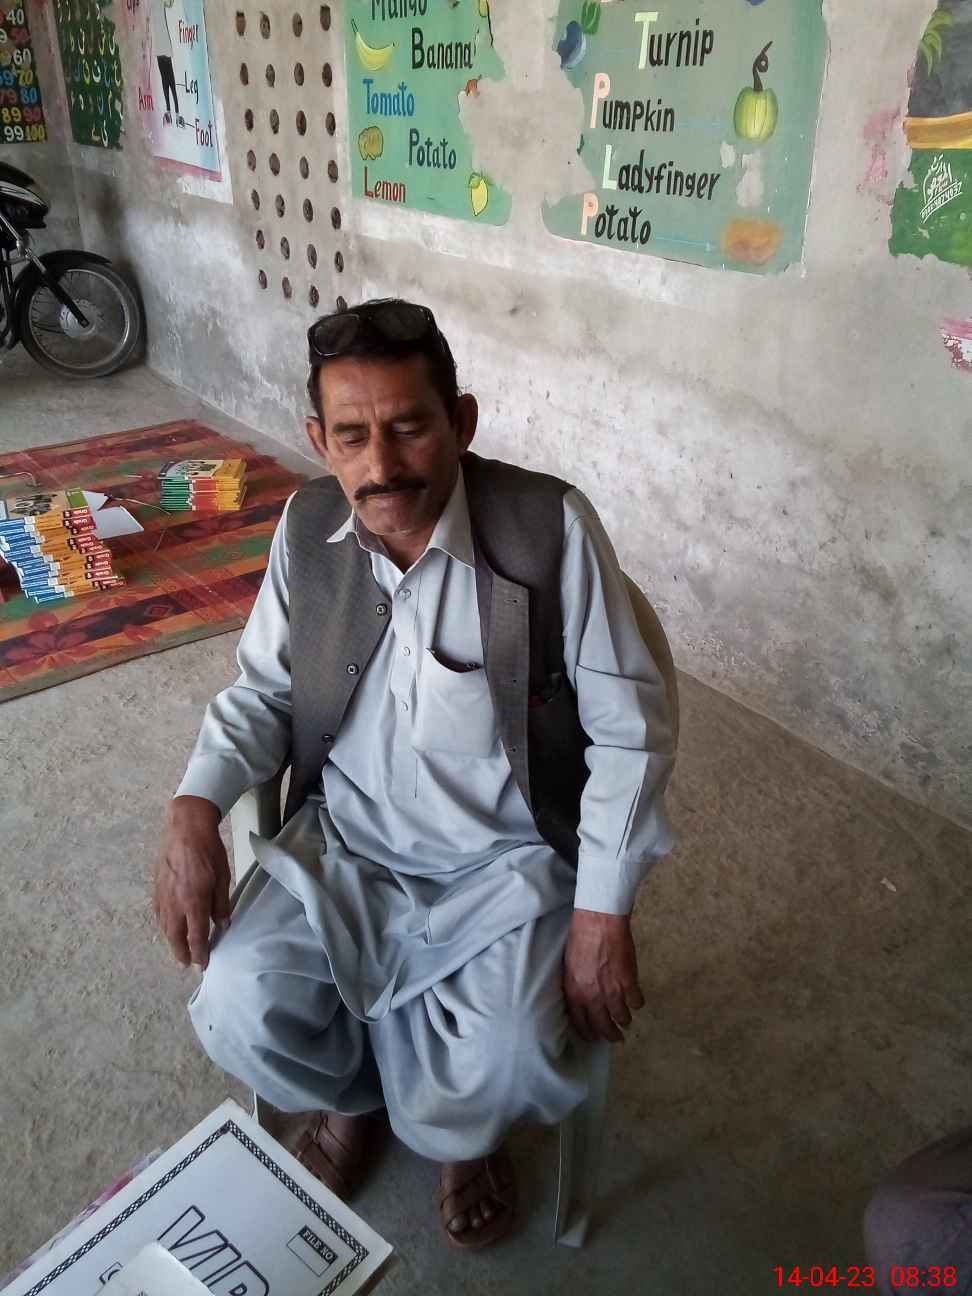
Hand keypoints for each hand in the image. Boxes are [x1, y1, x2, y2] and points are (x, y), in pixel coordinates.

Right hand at [153, 796, 230, 968]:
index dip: (200, 954)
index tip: (203, 965)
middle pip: (176, 937)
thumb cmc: (209, 851)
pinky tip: (168, 928)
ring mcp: (163, 896)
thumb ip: (221, 904)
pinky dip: (164, 926)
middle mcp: (175, 903)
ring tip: (178, 951)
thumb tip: (222, 924)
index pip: (196, 936)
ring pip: (165, 927)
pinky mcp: (156, 888)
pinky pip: (159, 914)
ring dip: (171, 942)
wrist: (185, 828)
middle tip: (188, 965)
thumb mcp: (223, 877)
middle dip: (182, 954)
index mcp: (193, 901)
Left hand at [563, 909, 644, 1043]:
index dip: (589, 1033)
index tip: (594, 1037)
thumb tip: (581, 998)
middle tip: (615, 1037)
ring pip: (622, 1018)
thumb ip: (576, 986)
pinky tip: (636, 999)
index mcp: (574, 993)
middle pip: (603, 1027)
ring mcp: (612, 992)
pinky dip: (637, 1002)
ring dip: (625, 1020)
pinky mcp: (629, 983)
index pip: (581, 1024)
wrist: (598, 922)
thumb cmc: (580, 938)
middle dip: (610, 1035)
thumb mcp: (569, 966)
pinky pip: (636, 1002)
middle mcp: (592, 998)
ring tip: (626, 1020)